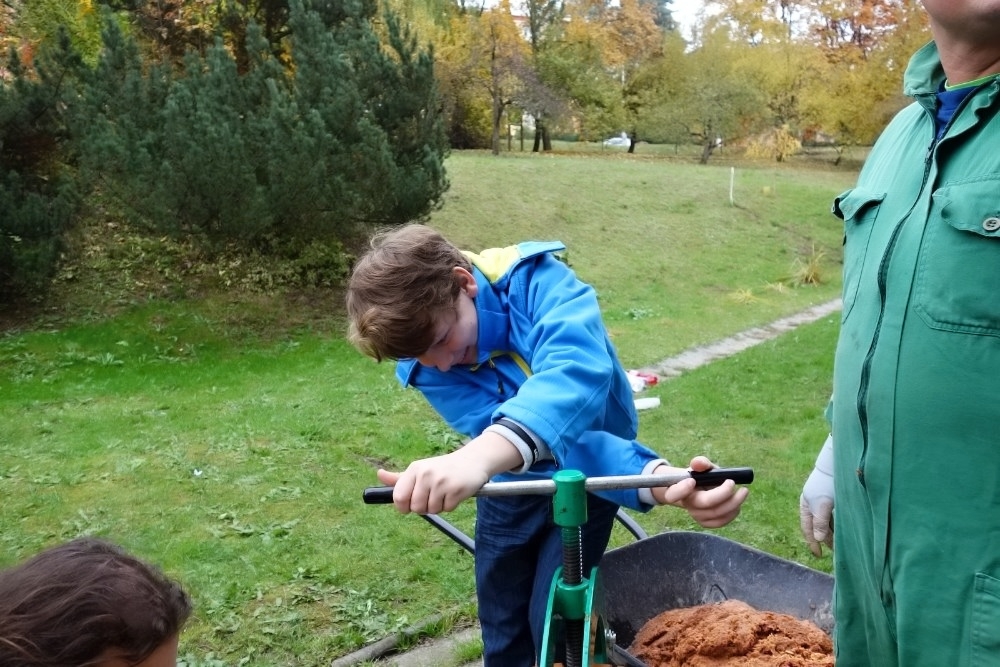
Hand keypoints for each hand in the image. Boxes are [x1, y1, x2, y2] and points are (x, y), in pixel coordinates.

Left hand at [376, 430, 521, 513]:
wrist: (473, 460)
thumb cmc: (443, 468)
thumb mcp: (421, 469)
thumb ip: (400, 477)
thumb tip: (379, 475)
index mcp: (415, 469)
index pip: (399, 497)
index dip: (403, 507)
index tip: (410, 505)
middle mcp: (426, 474)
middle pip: (415, 508)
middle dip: (423, 507)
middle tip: (432, 496)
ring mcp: (441, 482)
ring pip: (431, 510)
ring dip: (438, 506)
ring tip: (444, 493)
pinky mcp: (456, 490)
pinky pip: (447, 509)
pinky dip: (451, 505)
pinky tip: (454, 493)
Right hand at [652, 456, 748, 527]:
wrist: (702, 489)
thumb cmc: (701, 476)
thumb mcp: (701, 467)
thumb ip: (700, 463)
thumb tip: (698, 463)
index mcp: (680, 489)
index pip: (673, 494)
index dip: (681, 490)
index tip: (692, 481)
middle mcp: (687, 504)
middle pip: (704, 503)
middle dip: (723, 493)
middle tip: (733, 482)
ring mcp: (696, 515)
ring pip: (717, 513)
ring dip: (733, 502)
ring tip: (742, 491)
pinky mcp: (706, 523)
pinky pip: (721, 521)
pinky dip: (733, 512)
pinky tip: (738, 504)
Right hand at [799, 434, 834, 556]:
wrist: (836, 464)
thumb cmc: (827, 484)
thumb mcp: (823, 505)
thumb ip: (820, 522)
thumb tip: (818, 539)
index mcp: (806, 506)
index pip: (807, 529)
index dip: (812, 543)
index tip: (819, 556)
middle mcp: (812, 505)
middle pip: (818, 527)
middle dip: (825, 539)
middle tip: (835, 552)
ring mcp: (822, 502)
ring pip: (827, 522)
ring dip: (832, 533)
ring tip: (841, 543)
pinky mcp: (833, 499)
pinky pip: (833, 516)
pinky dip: (837, 524)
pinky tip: (844, 528)